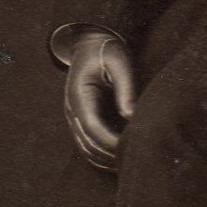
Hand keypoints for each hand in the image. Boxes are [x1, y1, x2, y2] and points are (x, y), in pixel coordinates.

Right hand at [62, 31, 136, 162]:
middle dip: (109, 154)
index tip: (130, 148)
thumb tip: (131, 116)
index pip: (92, 126)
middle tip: (133, 161)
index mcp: (79, 94)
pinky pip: (88, 142)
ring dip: (104, 158)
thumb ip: (126, 90)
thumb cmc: (109, 51)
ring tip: (128, 163)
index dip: (110, 141)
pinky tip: (119, 157)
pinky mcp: (82, 119)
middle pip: (87, 142)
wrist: (92, 43)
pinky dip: (101, 153)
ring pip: (85, 147)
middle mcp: (72, 109)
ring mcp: (74, 116)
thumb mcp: (120, 64)